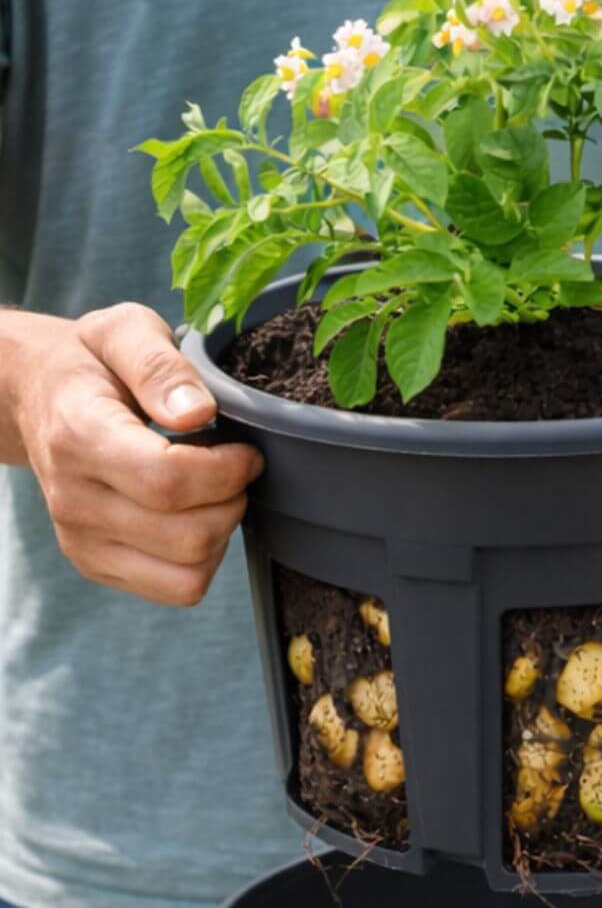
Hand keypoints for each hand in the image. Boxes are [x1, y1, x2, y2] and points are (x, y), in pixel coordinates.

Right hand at [14, 302, 263, 604]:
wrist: (38, 394)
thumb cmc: (93, 360)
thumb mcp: (124, 331)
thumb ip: (161, 366)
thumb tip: (197, 413)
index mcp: (80, 437)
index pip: (168, 482)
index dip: (228, 470)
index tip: (246, 449)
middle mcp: (73, 499)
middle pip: (189, 536)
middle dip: (233, 500)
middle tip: (232, 466)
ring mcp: (80, 540)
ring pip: (188, 574)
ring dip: (221, 533)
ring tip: (211, 489)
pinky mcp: (95, 563)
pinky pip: (176, 588)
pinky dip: (202, 558)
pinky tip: (193, 514)